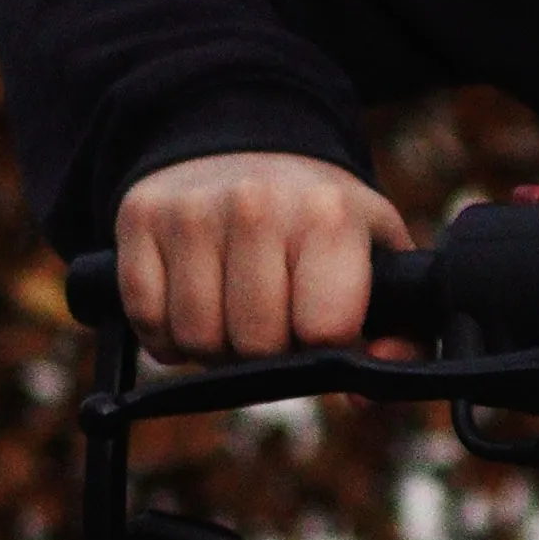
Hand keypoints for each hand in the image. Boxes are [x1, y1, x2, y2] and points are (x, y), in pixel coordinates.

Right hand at [115, 150, 414, 355]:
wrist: (246, 145)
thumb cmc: (319, 219)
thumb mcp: (377, 256)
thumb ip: (399, 333)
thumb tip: (363, 394)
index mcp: (326, 215)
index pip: (321, 331)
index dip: (321, 347)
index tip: (321, 326)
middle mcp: (255, 205)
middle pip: (254, 345)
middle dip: (265, 353)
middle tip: (273, 322)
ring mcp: (191, 210)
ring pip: (196, 338)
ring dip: (213, 347)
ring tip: (233, 310)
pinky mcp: (140, 217)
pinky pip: (146, 320)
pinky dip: (166, 333)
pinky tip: (192, 299)